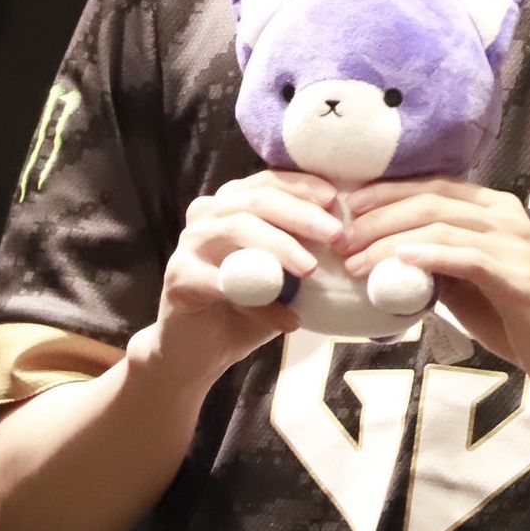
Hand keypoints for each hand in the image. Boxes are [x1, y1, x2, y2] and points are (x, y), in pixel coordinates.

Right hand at [129, 171, 342, 392]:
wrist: (200, 348)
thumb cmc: (248, 302)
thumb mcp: (281, 269)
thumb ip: (302, 246)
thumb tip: (350, 233)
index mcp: (232, 202)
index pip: (269, 182)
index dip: (302, 186)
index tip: (333, 198)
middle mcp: (207, 214)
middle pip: (257, 201)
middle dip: (300, 214)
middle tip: (335, 234)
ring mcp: (189, 243)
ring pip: (238, 229)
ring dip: (280, 247)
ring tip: (311, 269)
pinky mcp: (179, 278)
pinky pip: (225, 283)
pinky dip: (261, 304)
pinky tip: (289, 320)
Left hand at [342, 178, 529, 401]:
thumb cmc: (519, 319)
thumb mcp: (467, 285)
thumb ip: (434, 264)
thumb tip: (381, 258)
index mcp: (492, 208)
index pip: (429, 186)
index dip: (383, 194)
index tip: (344, 211)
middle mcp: (504, 215)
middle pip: (428, 200)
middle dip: (376, 218)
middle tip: (340, 240)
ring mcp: (514, 243)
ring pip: (440, 224)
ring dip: (389, 240)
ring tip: (355, 260)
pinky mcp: (519, 277)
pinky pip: (466, 256)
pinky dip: (428, 255)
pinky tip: (398, 262)